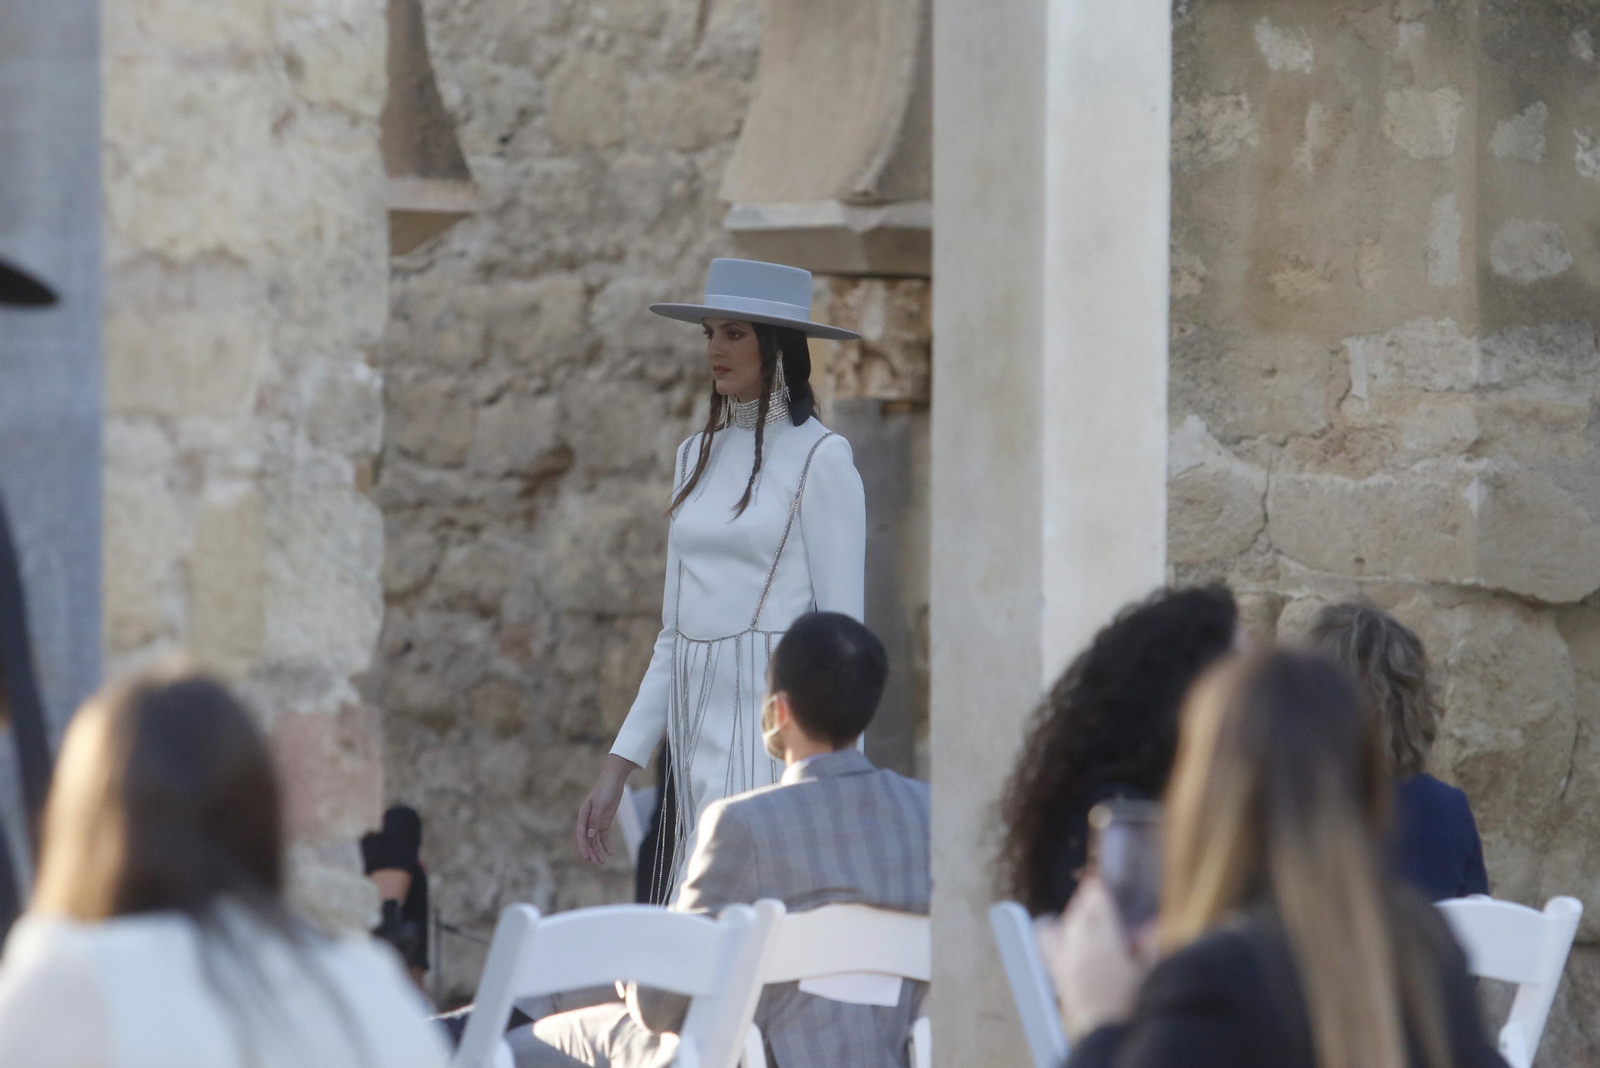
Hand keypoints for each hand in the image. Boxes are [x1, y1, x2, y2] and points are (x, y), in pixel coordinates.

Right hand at [575, 754, 635, 863]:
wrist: (614, 781)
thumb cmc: (605, 790)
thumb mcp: (600, 804)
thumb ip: (595, 820)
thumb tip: (590, 835)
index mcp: (583, 815)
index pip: (581, 834)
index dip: (583, 846)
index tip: (586, 857)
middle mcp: (588, 821)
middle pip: (587, 839)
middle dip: (590, 852)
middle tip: (596, 863)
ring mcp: (596, 822)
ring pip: (594, 840)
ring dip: (597, 851)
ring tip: (601, 862)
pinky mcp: (605, 822)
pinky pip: (603, 836)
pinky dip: (605, 844)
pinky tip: (609, 853)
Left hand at [1038, 876, 1153, 1041]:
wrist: (1107, 1038)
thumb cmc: (1134, 1006)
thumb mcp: (1151, 974)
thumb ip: (1152, 947)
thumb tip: (1154, 927)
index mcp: (1104, 942)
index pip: (1097, 905)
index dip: (1097, 890)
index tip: (1098, 880)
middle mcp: (1080, 948)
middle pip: (1078, 914)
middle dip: (1084, 901)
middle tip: (1092, 894)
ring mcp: (1065, 963)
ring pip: (1062, 928)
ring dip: (1071, 917)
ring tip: (1080, 914)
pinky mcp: (1059, 980)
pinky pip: (1049, 948)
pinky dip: (1053, 935)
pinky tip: (1056, 933)